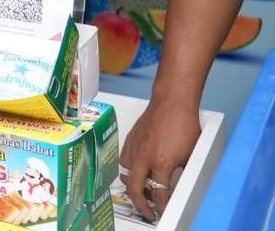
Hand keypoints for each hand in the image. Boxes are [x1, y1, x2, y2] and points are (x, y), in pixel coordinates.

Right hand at [120, 98, 199, 220]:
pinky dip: (130, 170)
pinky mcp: (130, 140)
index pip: (159, 194)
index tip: (163, 210)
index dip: (161, 206)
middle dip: (141, 205)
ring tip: (143, 189)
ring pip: (127, 175)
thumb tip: (178, 183)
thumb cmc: (184, 125)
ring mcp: (134, 149)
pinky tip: (138, 169)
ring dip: (134, 185)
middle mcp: (144, 158)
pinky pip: (124, 161)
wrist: (171, 103)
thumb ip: (181, 171)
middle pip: (135, 190)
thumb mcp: (190, 154)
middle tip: (147, 212)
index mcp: (161, 163)